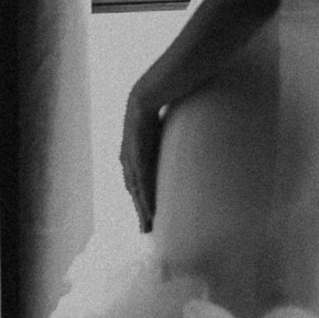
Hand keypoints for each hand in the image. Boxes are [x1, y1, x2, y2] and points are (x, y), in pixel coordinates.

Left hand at [120, 92, 162, 233]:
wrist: (152, 88)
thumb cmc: (160, 106)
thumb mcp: (165, 126)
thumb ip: (169, 138)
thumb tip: (189, 142)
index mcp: (134, 149)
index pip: (137, 179)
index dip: (142, 197)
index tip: (149, 214)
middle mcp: (129, 155)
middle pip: (133, 188)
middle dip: (139, 209)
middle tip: (146, 229)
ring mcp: (131, 152)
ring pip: (135, 187)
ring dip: (141, 207)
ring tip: (148, 225)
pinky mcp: (137, 149)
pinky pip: (141, 177)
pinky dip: (145, 194)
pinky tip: (149, 208)